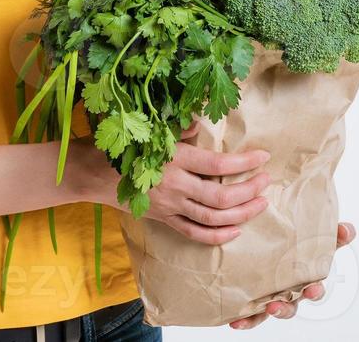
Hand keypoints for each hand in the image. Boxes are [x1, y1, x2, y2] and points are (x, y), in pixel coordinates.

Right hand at [79, 119, 272, 244]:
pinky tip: (236, 230)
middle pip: (221, 196)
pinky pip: (194, 233)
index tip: (263, 157)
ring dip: (241, 213)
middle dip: (249, 190)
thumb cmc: (122, 145)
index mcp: (174, 160)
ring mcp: (170, 207)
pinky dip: (217, 236)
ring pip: (212, 218)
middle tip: (266, 180)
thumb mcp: (149, 129)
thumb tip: (201, 123)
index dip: (244, 162)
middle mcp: (175, 186)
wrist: (92, 173)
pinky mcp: (163, 219)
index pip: (217, 164)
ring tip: (260, 203)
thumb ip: (179, 129)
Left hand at [228, 221, 355, 329]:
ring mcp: (275, 295)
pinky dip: (247, 320)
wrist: (265, 243)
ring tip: (269, 308)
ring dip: (276, 311)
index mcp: (306, 276)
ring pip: (279, 309)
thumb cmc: (293, 244)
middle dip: (291, 305)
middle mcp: (292, 289)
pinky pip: (253, 314)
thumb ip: (331, 233)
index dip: (316, 289)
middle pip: (297, 301)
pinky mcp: (257, 300)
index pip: (316, 284)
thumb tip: (347, 229)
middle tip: (288, 300)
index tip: (313, 289)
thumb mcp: (312, 234)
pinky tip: (237, 322)